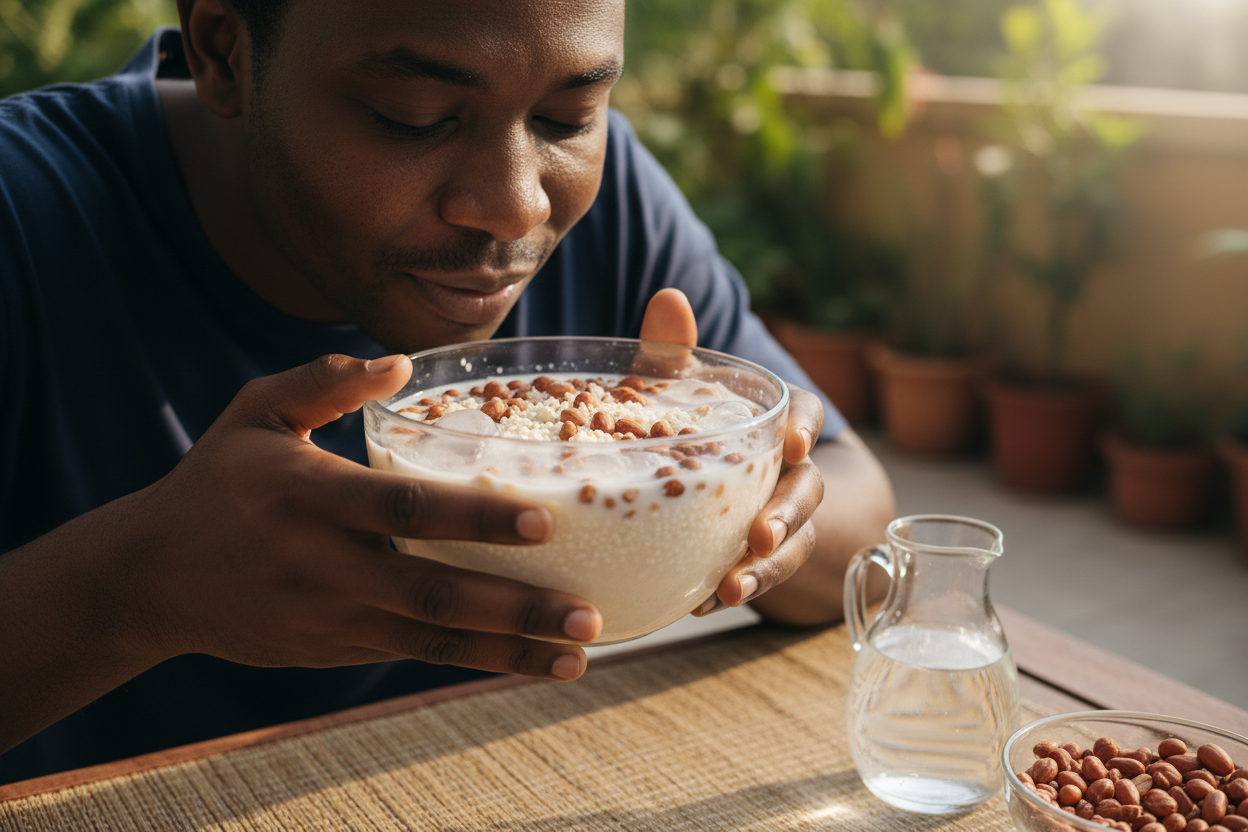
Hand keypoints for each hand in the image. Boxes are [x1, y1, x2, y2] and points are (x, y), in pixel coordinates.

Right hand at [128, 354, 601, 679]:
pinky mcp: (337, 647)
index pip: (401, 510)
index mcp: (308, 496)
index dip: (472, 519)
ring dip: (510, 650)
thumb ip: (323, 382)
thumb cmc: (216, 482)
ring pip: (434, 640)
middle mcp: (324, 565)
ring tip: (578, 658)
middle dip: (515, 608)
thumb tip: (401, 363)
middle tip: (588, 613)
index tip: (540, 522)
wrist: (150, 578)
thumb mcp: (254, 412)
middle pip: (433, 593)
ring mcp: (332, 616)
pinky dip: (475, 661)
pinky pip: (416, 656)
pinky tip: (528, 660)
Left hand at [638, 289, 825, 615]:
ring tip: (729, 589)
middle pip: (807, 492)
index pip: (808, 416)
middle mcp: (791, 472)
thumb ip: (673, 355)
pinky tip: (696, 604)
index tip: (793, 443)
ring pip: (791, 546)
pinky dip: (730, 589)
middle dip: (787, 516)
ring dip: (764, 570)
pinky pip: (758, 578)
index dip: (804, 428)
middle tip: (759, 536)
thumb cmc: (697, 426)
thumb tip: (667, 297)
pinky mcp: (760, 559)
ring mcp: (783, 520)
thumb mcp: (681, 394)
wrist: (712, 483)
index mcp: (780, 423)